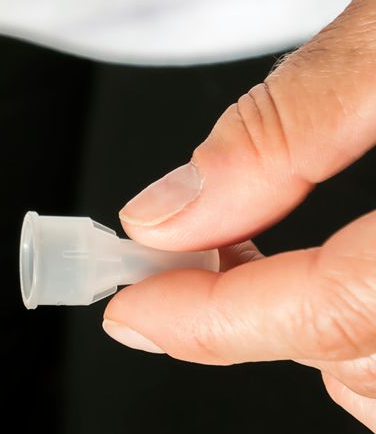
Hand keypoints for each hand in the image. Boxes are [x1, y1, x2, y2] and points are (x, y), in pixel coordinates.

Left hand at [102, 0, 375, 428]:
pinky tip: (358, 271)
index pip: (337, 308)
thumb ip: (286, 130)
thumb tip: (169, 214)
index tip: (133, 309)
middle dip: (261, 319)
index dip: (213, 320)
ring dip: (331, 334)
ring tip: (261, 266)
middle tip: (186, 263)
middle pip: (374, 353)